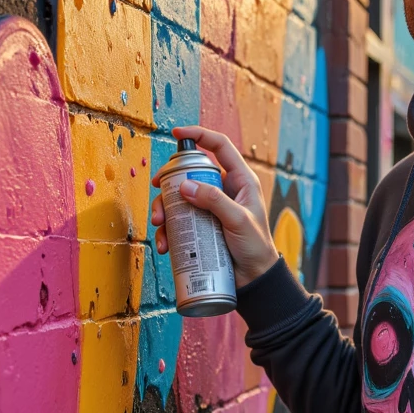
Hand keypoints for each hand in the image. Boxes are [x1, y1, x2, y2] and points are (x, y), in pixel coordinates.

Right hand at [150, 126, 278, 286]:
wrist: (254, 279)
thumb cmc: (256, 247)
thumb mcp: (238, 220)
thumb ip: (215, 201)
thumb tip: (184, 185)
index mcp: (240, 180)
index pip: (220, 146)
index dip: (199, 135)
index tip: (178, 133)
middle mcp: (224, 190)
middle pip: (191, 172)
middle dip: (170, 181)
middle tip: (157, 189)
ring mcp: (211, 208)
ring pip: (179, 198)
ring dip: (164, 208)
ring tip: (160, 225)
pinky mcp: (201, 226)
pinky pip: (179, 221)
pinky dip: (168, 231)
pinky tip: (165, 244)